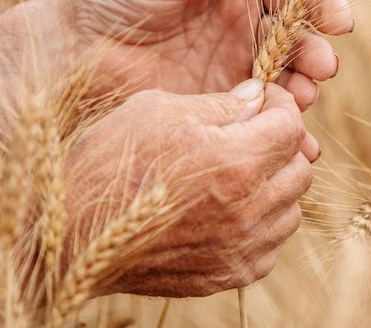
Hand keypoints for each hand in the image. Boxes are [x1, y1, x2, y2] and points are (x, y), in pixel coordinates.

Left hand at [56, 0, 352, 108]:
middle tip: (319, 67)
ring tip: (299, 100)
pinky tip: (297, 142)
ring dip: (304, 90)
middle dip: (316, 52)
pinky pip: (260, 119)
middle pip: (298, 40)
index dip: (321, 4)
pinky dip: (283, 131)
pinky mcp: (218, 109)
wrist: (70, 51)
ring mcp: (232, 70)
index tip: (338, 21)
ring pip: (287, 81)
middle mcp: (242, 28)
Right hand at [63, 79, 317, 297]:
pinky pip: (269, 247)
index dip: (281, 106)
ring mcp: (240, 248)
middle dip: (283, 145)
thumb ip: (220, 105)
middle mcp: (248, 209)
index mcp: (236, 161)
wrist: (69, 235)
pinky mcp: (227, 275)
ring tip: (240, 172)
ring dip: (276, 186)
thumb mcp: (159, 110)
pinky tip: (229, 209)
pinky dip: (261, 225)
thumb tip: (257, 97)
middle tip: (253, 134)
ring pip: (291, 210)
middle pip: (301, 169)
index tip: (263, 101)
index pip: (292, 126)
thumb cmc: (108, 164)